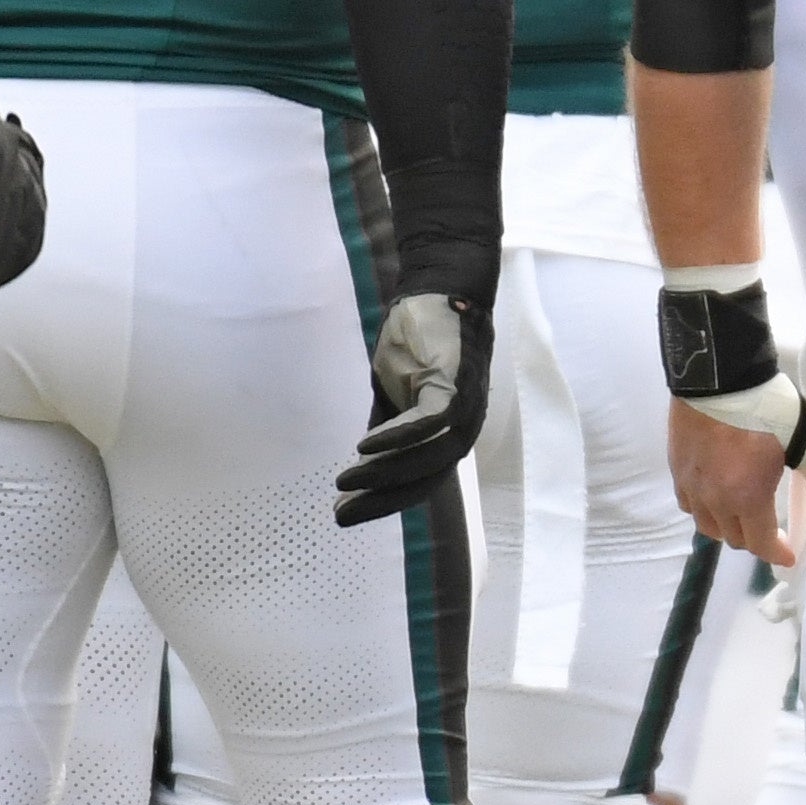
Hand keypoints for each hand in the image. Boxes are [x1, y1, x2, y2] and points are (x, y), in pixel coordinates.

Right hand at [336, 289, 489, 525]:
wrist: (440, 290)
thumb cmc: (419, 342)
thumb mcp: (395, 392)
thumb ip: (386, 427)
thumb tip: (364, 464)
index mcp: (448, 434)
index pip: (419, 481)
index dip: (383, 502)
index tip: (344, 515)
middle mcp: (463, 429)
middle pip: (425, 479)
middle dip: (381, 500)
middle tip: (340, 514)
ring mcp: (465, 408)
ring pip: (428, 457)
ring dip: (385, 473)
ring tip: (347, 482)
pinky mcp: (456, 384)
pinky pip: (430, 422)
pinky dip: (398, 438)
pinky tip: (364, 447)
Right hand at [668, 377, 805, 565]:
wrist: (719, 378)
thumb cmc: (766, 408)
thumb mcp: (803, 439)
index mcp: (747, 497)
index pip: (760, 543)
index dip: (776, 554)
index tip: (788, 556)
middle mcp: (715, 500)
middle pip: (733, 538)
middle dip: (755, 539)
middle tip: (769, 529)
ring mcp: (691, 486)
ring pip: (707, 525)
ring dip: (727, 527)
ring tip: (740, 515)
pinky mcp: (677, 469)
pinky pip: (688, 504)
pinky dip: (704, 509)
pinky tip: (714, 497)